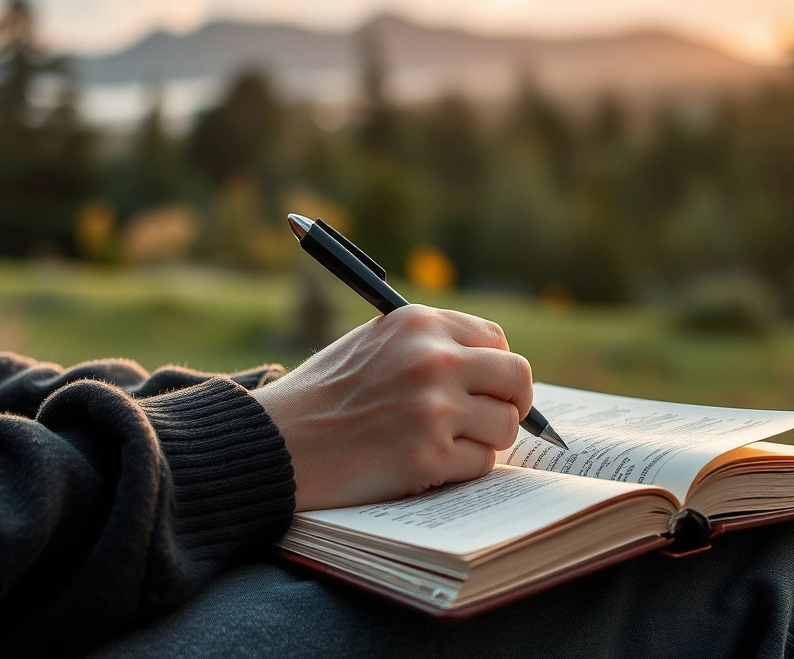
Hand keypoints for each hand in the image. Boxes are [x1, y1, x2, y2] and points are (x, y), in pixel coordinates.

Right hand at [253, 304, 532, 511]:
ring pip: (504, 425)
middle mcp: (432, 359)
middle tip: (496, 419)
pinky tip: (428, 465)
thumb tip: (490, 369)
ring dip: (484, 440)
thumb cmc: (321, 397)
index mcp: (418, 323)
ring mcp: (433, 409)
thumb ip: (426, 346)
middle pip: (517, 377)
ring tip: (447, 444)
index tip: (489, 386)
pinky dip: (462, 469)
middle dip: (513, 402)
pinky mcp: (428, 456)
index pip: (495, 338)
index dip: (497, 366)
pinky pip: (481, 463)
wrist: (276, 442)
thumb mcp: (372, 344)